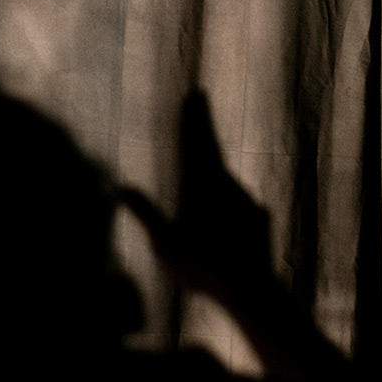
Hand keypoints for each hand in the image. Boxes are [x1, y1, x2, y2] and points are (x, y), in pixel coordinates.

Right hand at [120, 92, 274, 306]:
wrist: (249, 287)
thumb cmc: (200, 265)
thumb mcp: (163, 242)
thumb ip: (145, 213)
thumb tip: (122, 188)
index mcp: (199, 184)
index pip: (194, 142)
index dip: (192, 119)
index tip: (193, 95)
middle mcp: (224, 184)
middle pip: (212, 147)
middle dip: (203, 124)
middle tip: (200, 99)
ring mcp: (245, 198)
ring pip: (225, 176)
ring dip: (214, 167)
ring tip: (205, 162)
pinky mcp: (260, 216)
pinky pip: (239, 202)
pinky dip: (229, 201)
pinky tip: (225, 215)